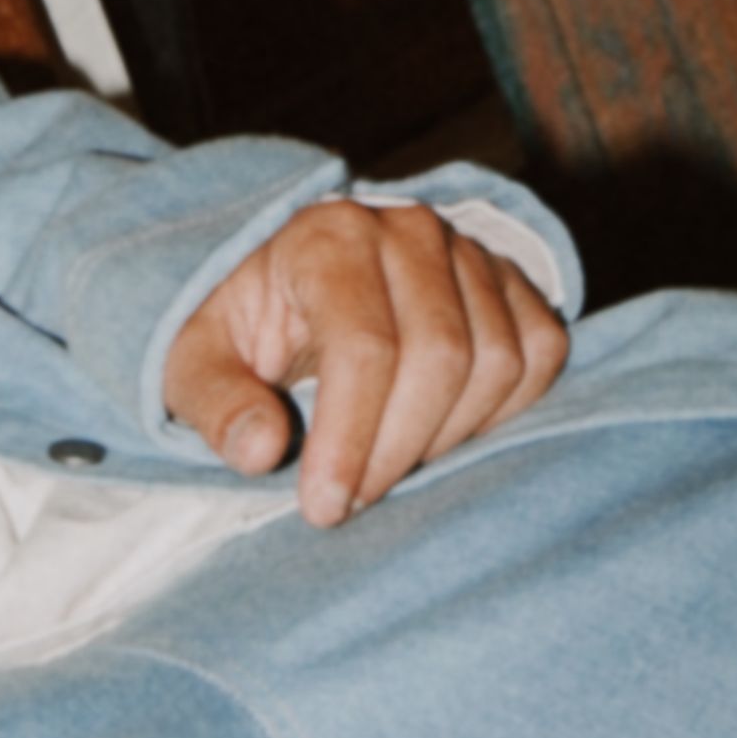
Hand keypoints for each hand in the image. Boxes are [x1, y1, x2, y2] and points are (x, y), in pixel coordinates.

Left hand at [164, 198, 568, 527]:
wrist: (295, 286)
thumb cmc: (243, 332)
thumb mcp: (196, 364)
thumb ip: (217, 405)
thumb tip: (261, 454)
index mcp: (328, 238)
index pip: (363, 346)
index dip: (351, 438)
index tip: (325, 507)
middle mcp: (410, 230)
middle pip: (440, 357)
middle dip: (396, 450)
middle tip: (352, 502)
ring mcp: (471, 250)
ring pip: (497, 361)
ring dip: (447, 438)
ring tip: (387, 467)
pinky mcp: (513, 280)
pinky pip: (540, 354)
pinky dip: (502, 412)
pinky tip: (441, 435)